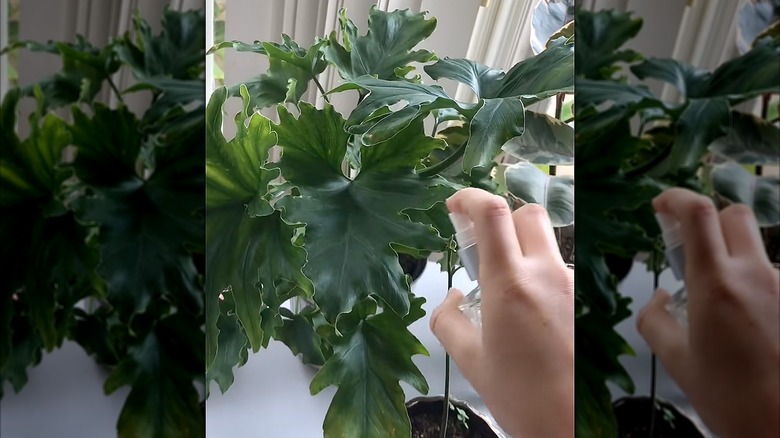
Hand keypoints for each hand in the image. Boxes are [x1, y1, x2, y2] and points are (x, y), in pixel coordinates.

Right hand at [430, 188, 573, 437]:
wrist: (573, 425)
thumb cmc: (519, 396)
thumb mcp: (470, 360)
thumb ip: (450, 319)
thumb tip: (452, 297)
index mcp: (510, 285)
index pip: (491, 213)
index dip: (469, 196)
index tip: (455, 205)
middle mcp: (546, 275)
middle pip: (526, 213)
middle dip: (500, 218)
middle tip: (482, 245)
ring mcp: (572, 285)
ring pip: (547, 242)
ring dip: (523, 249)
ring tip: (509, 287)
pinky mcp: (587, 299)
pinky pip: (561, 269)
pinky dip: (542, 273)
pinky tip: (535, 310)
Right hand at [637, 188, 779, 437]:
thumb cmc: (727, 397)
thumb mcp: (677, 360)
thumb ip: (656, 320)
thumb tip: (661, 297)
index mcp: (715, 284)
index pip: (698, 213)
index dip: (676, 197)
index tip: (661, 206)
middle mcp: (754, 275)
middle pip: (734, 215)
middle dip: (708, 220)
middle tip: (690, 247)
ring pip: (755, 248)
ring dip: (733, 256)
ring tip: (721, 299)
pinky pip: (771, 276)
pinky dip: (752, 283)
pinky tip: (748, 319)